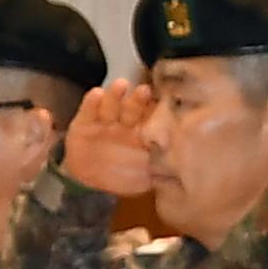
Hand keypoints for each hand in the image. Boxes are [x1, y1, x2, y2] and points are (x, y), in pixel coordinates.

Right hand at [62, 82, 155, 196]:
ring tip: (121, 85)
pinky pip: (89, 111)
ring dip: (116, 95)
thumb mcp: (145, 179)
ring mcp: (105, 120)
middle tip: (145, 90)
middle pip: (133, 108)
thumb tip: (183, 178)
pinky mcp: (84, 122)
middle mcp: (127, 122)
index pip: (153, 118)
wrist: (89, 183)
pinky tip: (96, 93)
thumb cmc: (123, 176)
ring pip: (112, 105)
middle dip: (138, 99)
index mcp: (144, 133)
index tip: (166, 105)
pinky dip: (92, 102)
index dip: (158, 112)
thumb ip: (163, 175)